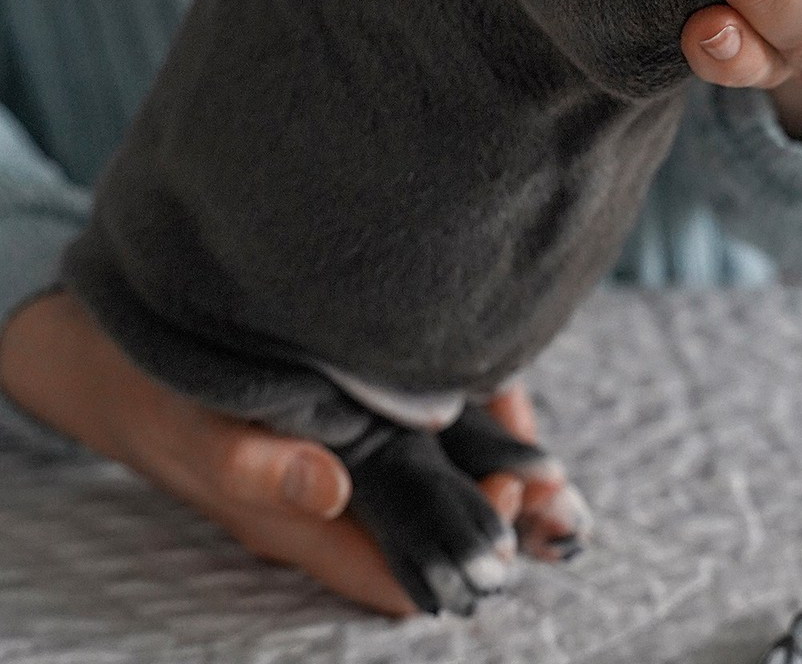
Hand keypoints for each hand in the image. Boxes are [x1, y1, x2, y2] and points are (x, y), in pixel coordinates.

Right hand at [0, 290, 537, 616]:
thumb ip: (252, 466)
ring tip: (534, 429)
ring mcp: (350, 459)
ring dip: (489, 457)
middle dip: (498, 504)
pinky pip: (422, 427)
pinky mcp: (353, 416)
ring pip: (439, 475)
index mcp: (308, 526)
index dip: (466, 544)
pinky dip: (464, 412)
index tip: (511, 489)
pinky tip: (492, 383)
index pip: (405, 569)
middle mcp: (341, 501)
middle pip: (438, 526)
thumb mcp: (194, 434)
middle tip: (544, 468)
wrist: (124, 366)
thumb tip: (329, 486)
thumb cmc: (158, 404)